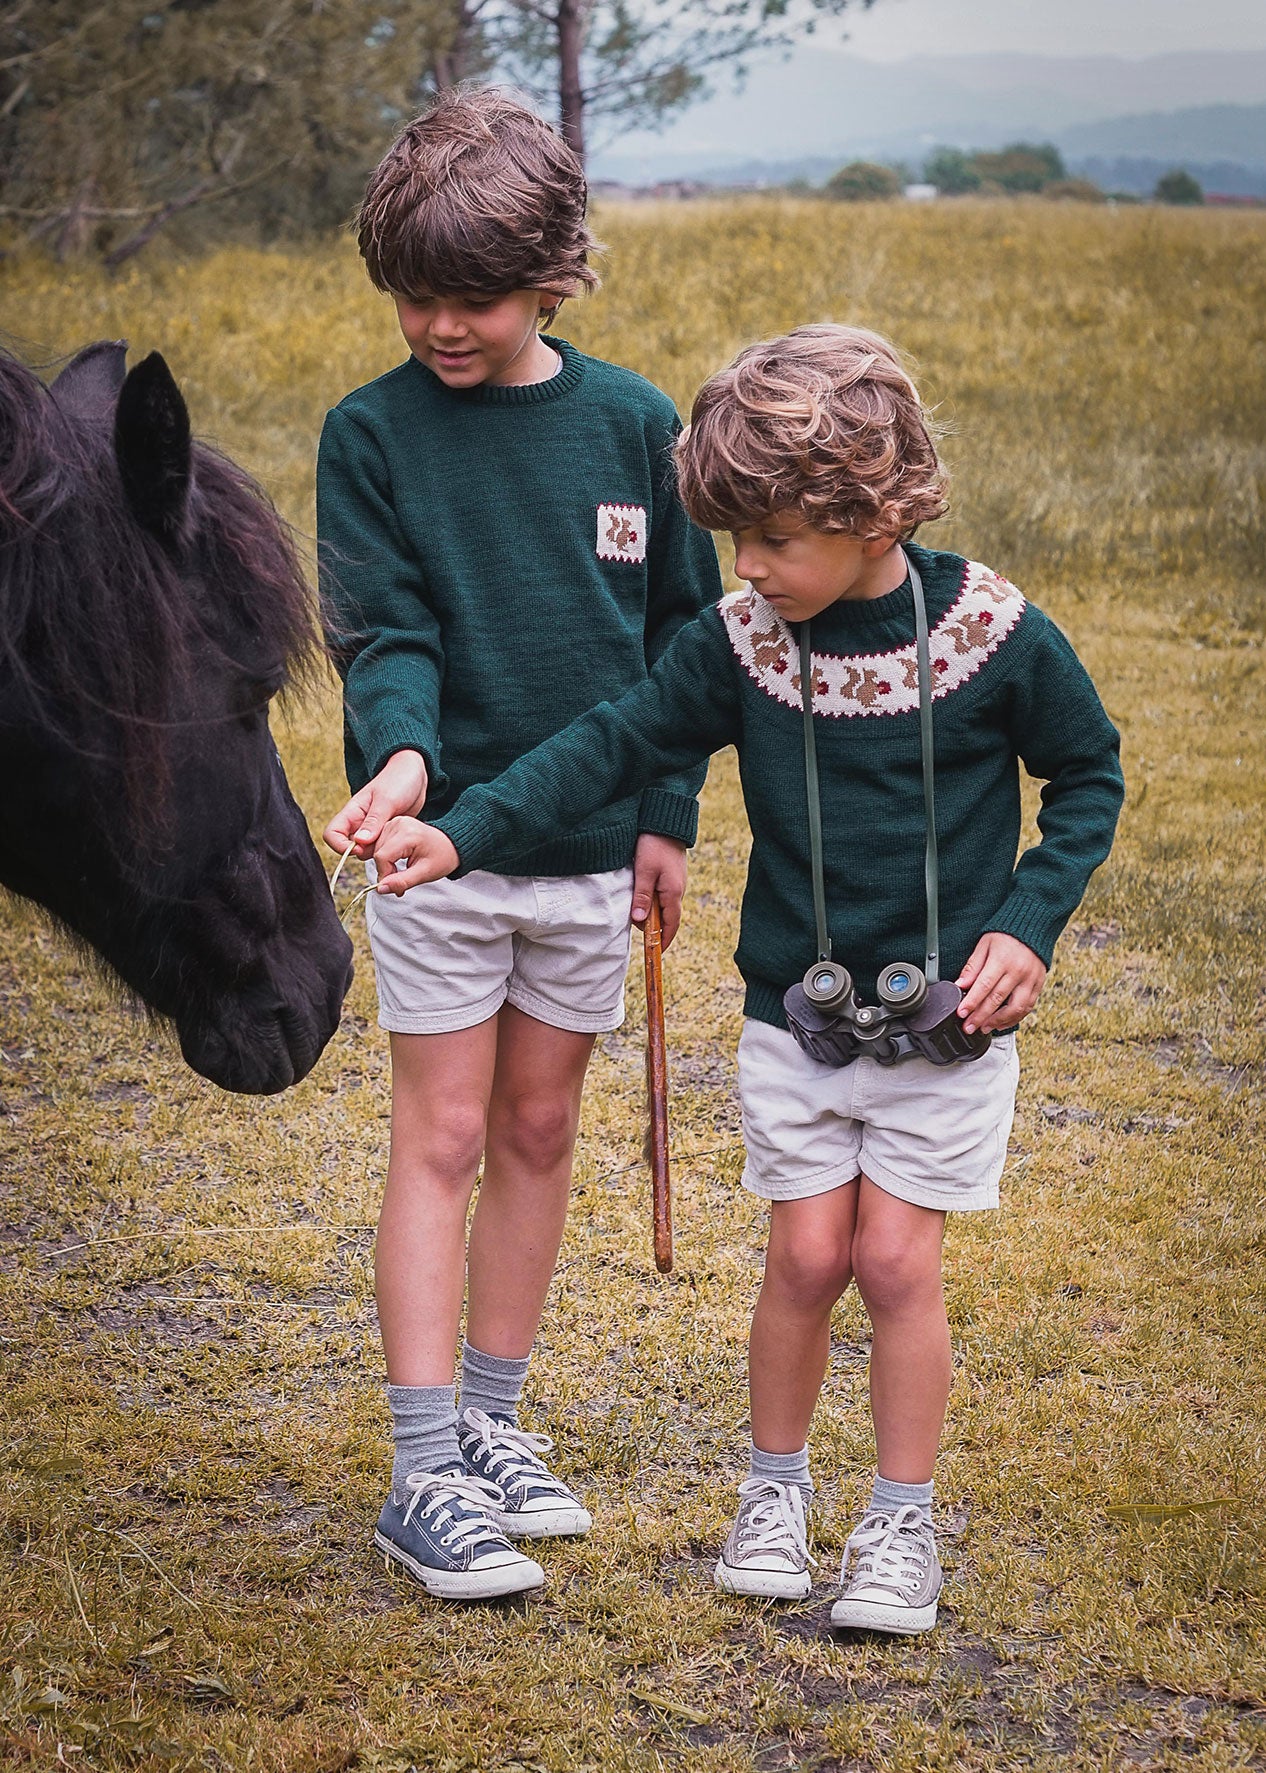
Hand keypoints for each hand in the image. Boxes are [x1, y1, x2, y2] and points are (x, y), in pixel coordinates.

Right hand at [322, 750, 427, 860]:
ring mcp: (372, 830)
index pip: (332, 834)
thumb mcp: (387, 800)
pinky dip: (388, 849)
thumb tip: (359, 842)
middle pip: (347, 847)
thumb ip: (374, 821)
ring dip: (378, 851)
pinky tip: (400, 838)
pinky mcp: (384, 834)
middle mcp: (358, 823)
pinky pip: (380, 849)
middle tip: (384, 843)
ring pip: (365, 851)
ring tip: (394, 837)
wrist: (416, 775)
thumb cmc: (399, 780)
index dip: (341, 846)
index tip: (361, 848)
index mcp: (352, 812)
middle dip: (363, 852)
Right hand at [371, 817, 459, 893]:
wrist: (450, 845)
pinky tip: (397, 861)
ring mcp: (395, 822)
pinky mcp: (393, 823)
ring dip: (385, 864)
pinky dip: (385, 856)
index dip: (385, 874)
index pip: (382, 856)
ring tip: (400, 871)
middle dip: (386, 870)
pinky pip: (379, 843)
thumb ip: (402, 882)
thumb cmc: (441, 858)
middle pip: (378, 852)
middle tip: (400, 880)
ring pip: (376, 849)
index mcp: (408, 833)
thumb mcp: (425, 874)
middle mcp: (399, 823)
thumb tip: (380, 888)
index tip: (395, 886)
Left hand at [631, 834, 687, 949]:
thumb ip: (642, 897)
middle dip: (654, 926)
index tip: (655, 951)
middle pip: (667, 917)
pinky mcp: (671, 875)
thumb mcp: (644, 871)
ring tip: (635, 907)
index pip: (671, 925)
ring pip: (663, 905)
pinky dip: (652, 900)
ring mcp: (675, 882)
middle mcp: (678, 890)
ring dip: (651, 911)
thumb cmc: (654, 844)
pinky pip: (662, 894)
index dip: (664, 940)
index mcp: (673, 893)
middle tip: (636, 925)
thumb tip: (639, 921)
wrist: (665, 820)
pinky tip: (641, 893)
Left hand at [955, 933, 1047, 1034]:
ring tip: (984, 1028)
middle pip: (997, 1000)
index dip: (972, 1002)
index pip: (984, 986)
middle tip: (969, 1027)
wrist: (1033, 926)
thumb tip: (960, 985)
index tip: (961, 1013)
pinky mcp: (1038, 985)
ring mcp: (1030, 980)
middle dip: (981, 1017)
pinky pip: (1028, 1007)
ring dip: (998, 1021)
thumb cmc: (1006, 935)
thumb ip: (973, 966)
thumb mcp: (984, 945)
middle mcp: (1018, 972)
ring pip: (1015, 1008)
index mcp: (1002, 960)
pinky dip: (1014, 1018)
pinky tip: (1002, 1023)